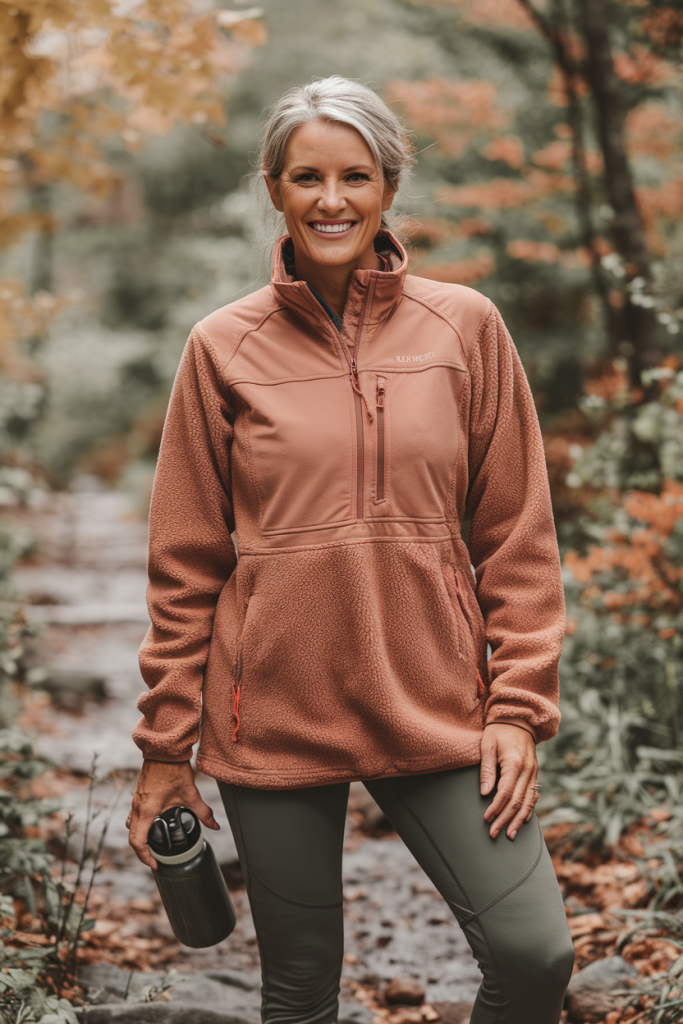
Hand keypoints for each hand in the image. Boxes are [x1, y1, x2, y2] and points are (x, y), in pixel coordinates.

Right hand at [126, 759, 219, 868]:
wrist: (164, 750)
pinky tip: (153, 827)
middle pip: (132, 838)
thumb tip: (215, 826)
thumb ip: (203, 812)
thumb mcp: (190, 794)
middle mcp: (137, 808)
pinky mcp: (139, 796)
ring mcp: (136, 801)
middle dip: (141, 852)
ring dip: (139, 839)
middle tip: (154, 860)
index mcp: (147, 811)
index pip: (137, 841)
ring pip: (131, 827)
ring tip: (153, 846)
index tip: (155, 864)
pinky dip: (140, 827)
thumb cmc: (173, 770)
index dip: (144, 857)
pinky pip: (133, 817)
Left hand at [480, 723, 538, 840]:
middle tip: (495, 833)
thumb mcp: (487, 745)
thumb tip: (484, 793)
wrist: (518, 719)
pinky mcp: (535, 773)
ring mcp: (533, 772)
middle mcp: (527, 770)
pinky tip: (522, 820)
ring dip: (518, 820)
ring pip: (528, 802)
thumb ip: (487, 770)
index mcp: (514, 764)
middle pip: (517, 802)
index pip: (505, 793)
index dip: (496, 808)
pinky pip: (533, 795)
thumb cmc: (499, 731)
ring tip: (510, 834)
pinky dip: (528, 809)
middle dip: (505, 819)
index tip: (487, 819)